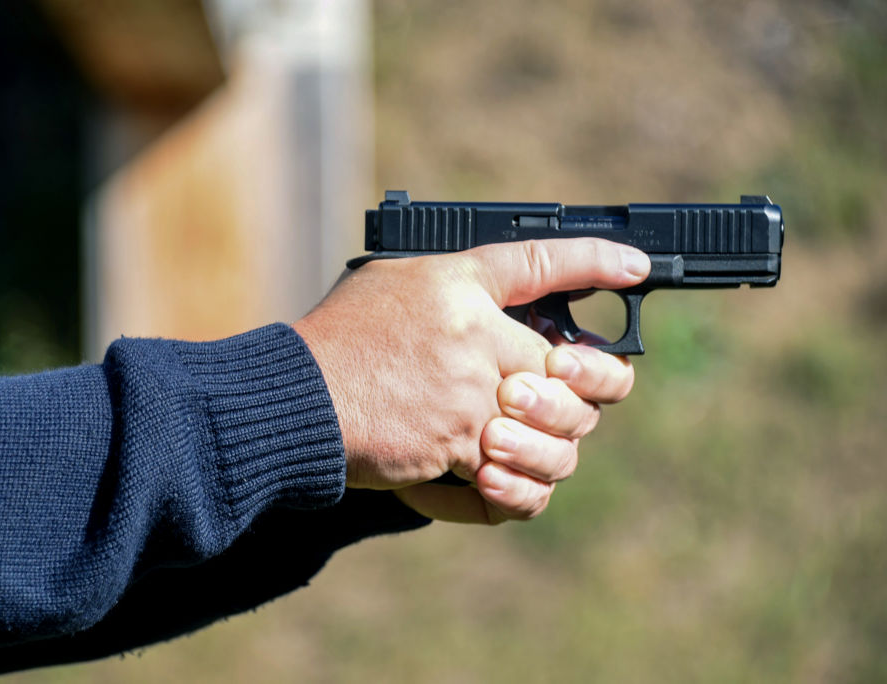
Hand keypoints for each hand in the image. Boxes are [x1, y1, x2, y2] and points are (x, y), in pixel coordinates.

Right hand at [292, 238, 648, 522]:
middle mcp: (476, 338)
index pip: (541, 262)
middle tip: (567, 398)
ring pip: (559, 433)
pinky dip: (514, 493)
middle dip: (588, 388)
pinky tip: (497, 482)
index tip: (639, 266)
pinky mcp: (455, 451)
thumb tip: (500, 301)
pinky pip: (516, 485)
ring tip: (514, 446)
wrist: (295, 399)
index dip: (597, 261)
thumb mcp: (389, 284)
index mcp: (460, 287)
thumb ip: (453, 289)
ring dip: (549, 448)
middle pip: (573, 368)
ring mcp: (471, 398)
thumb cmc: (335, 340)